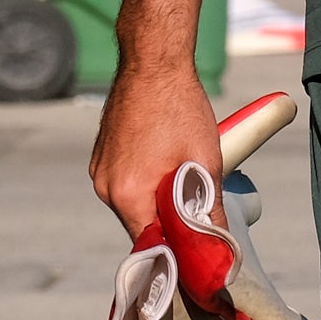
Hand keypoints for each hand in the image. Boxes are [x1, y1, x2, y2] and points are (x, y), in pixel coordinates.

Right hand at [89, 59, 219, 238]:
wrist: (153, 63)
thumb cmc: (179, 107)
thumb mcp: (205, 161)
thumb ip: (209, 209)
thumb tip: (220, 246)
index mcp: (128, 194)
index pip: (150, 243)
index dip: (174, 252)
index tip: (194, 256)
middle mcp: (106, 187)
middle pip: (140, 224)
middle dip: (168, 224)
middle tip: (197, 214)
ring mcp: (100, 170)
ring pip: (133, 203)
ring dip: (157, 200)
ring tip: (183, 180)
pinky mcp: (102, 156)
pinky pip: (124, 183)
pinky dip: (145, 182)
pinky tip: (166, 163)